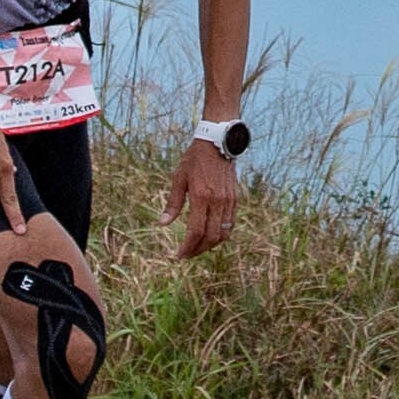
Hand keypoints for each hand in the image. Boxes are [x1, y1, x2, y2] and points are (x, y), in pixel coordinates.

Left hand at [170, 137, 237, 258]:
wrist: (217, 143)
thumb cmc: (194, 159)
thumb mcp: (178, 178)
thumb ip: (173, 203)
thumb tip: (163, 224)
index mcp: (201, 197)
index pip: (195, 231)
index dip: (187, 247)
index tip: (179, 255)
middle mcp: (217, 202)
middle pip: (210, 237)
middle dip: (198, 250)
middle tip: (186, 254)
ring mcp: (228, 201)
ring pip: (223, 234)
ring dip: (210, 245)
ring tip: (197, 247)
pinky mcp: (235, 199)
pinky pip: (230, 224)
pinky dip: (221, 234)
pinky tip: (210, 235)